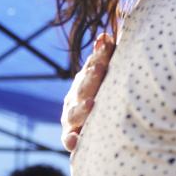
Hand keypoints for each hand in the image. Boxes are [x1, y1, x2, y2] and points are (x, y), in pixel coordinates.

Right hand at [61, 33, 113, 150]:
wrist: (89, 130)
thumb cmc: (101, 96)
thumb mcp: (102, 77)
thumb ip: (104, 57)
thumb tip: (105, 35)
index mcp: (84, 82)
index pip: (92, 66)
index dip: (99, 55)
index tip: (107, 43)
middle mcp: (74, 98)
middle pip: (83, 86)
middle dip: (91, 77)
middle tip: (99, 68)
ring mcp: (71, 117)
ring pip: (74, 112)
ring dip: (82, 107)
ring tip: (90, 103)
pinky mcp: (69, 137)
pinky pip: (68, 140)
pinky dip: (71, 140)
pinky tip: (75, 140)